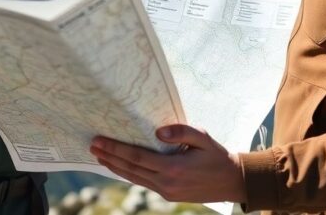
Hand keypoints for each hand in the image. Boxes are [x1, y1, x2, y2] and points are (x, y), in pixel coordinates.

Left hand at [90, 124, 245, 203]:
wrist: (233, 182)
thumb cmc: (217, 156)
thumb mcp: (203, 137)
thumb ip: (181, 131)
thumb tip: (158, 131)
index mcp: (173, 168)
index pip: (136, 157)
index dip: (115, 149)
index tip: (99, 141)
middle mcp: (167, 182)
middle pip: (130, 169)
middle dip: (109, 157)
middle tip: (92, 146)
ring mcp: (167, 191)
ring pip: (134, 178)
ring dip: (115, 167)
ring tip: (99, 156)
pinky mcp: (169, 195)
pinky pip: (143, 183)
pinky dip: (129, 173)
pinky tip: (120, 166)